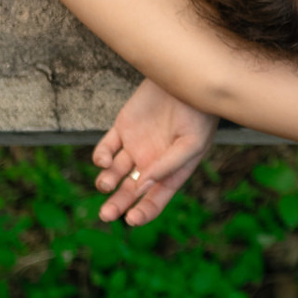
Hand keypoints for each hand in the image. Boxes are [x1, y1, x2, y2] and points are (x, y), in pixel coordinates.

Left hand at [93, 78, 218, 226]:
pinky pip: (105, 148)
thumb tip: (141, 187)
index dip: (143, 212)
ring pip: (113, 173)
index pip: (156, 199)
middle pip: (130, 191)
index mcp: (171, 171)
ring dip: (105, 183)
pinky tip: (104, 160)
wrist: (186, 79)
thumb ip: (168, 166)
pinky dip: (100, 157)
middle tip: (106, 214)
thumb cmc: (198, 114)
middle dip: (117, 205)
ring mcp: (136, 146)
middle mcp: (152, 162)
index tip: (131, 219)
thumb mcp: (192, 143)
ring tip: (106, 183)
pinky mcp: (122, 129)